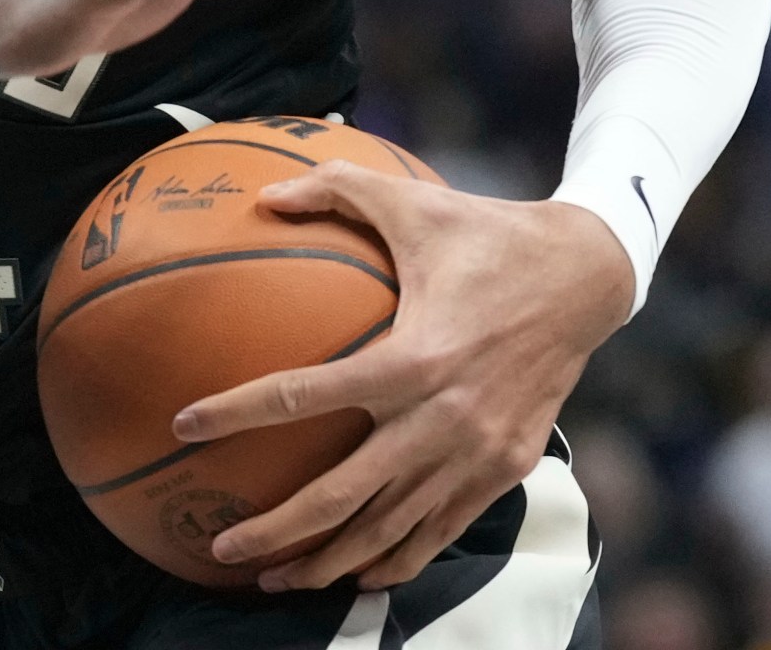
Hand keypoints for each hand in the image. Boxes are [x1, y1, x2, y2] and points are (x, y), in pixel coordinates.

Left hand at [170, 163, 632, 590]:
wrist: (587, 278)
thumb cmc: (488, 235)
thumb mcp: (413, 203)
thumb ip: (338, 189)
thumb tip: (266, 193)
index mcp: (413, 356)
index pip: (304, 394)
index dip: (237, 411)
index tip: (183, 425)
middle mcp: (443, 418)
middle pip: (341, 496)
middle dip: (274, 531)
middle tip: (219, 546)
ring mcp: (476, 454)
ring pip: (388, 531)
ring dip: (325, 564)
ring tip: (271, 580)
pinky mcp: (503, 470)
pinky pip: (439, 532)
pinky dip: (393, 561)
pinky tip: (352, 575)